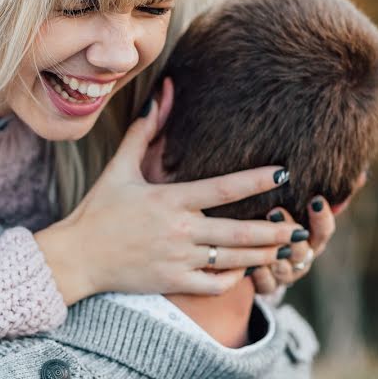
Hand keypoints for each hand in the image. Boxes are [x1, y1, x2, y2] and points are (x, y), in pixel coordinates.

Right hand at [36, 80, 302, 305]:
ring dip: (263, 257)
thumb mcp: (119, 168)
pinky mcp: (172, 283)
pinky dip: (233, 281)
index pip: (222, 188)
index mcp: (169, 200)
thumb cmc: (99, 210)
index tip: (284, 173)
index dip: (256, 180)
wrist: (77, 257)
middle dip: (274, 231)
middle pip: (239, 232)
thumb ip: (144, 131)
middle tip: (300, 228)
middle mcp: (178, 231)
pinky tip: (245, 273)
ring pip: (233, 261)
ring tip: (285, 250)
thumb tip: (160, 92)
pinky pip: (213, 286)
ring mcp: (177, 260)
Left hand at [249, 197, 335, 293]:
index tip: (315, 198)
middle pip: (302, 250)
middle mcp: (302, 259)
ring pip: (284, 269)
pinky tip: (249, 264)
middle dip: (289, 231)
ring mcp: (286, 275)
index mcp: (314, 239)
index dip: (321, 217)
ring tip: (256, 236)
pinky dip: (258, 275)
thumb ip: (324, 191)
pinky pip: (265, 285)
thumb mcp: (302, 206)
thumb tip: (362, 174)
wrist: (262, 257)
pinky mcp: (267, 286)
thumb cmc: (284, 222)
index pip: (325, 230)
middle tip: (275, 211)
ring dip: (272, 253)